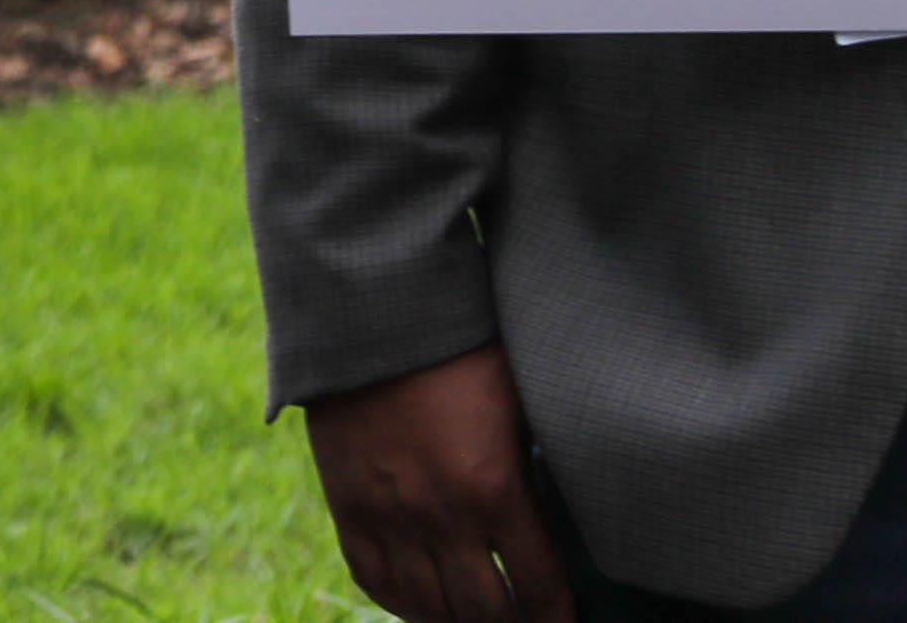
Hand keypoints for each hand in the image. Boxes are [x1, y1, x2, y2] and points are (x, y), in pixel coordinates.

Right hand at [303, 343, 574, 622]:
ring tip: (475, 619)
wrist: (373, 315)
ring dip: (457, 622)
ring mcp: (389, 515)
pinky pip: (374, 579)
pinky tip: (422, 605)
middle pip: (484, 613)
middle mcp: (442, 515)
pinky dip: (401, 604)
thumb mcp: (518, 405)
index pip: (540, 587)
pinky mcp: (348, 505)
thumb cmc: (460, 348)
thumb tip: (559, 515)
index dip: (557, 619)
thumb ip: (533, 466)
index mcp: (495, 489)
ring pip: (429, 608)